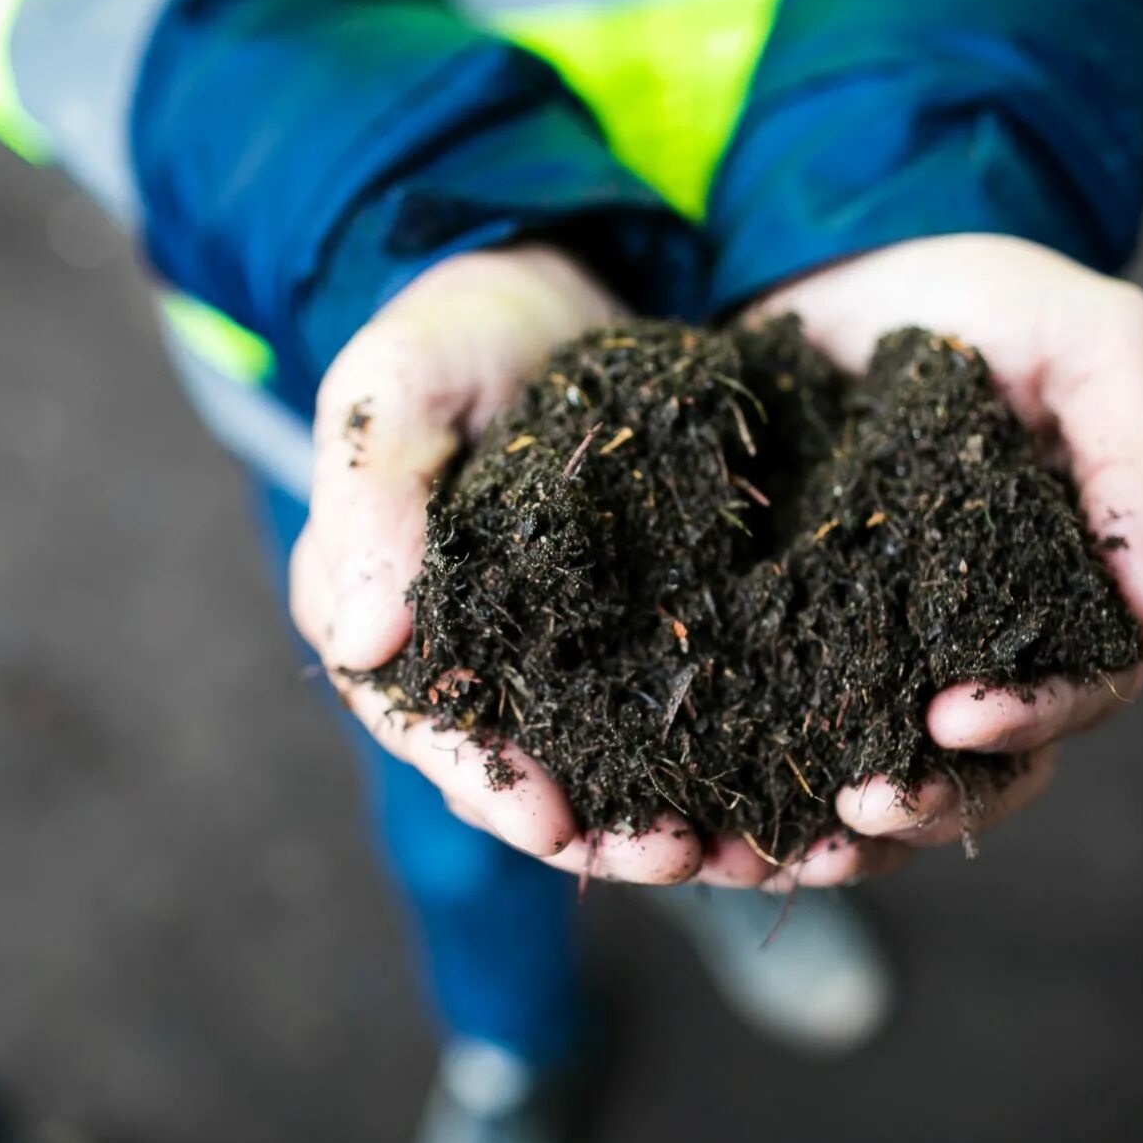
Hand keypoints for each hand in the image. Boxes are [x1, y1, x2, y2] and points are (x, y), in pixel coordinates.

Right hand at [295, 246, 775, 883]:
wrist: (553, 282)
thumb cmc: (454, 327)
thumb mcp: (397, 384)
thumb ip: (374, 497)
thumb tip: (359, 638)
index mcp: (383, 614)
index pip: (422, 725)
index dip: (486, 784)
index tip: (553, 824)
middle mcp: (466, 656)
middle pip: (520, 771)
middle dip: (596, 828)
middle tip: (676, 860)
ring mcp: (555, 649)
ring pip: (603, 759)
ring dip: (666, 814)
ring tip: (742, 849)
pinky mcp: (636, 627)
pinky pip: (671, 707)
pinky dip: (721, 753)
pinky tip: (783, 786)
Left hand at [732, 233, 1142, 879]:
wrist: (841, 270)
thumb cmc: (985, 298)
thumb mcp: (1089, 338)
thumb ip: (1142, 455)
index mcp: (1067, 596)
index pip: (1074, 693)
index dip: (1026, 719)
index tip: (953, 716)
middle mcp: (980, 648)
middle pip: (978, 771)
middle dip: (926, 804)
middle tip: (858, 813)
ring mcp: (881, 658)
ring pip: (882, 784)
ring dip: (837, 835)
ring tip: (778, 855)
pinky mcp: (787, 648)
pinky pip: (779, 743)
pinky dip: (751, 792)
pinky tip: (701, 827)